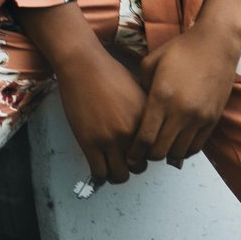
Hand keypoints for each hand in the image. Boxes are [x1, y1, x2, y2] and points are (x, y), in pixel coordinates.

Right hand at [58, 44, 149, 184]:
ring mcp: (110, 139)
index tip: (141, 153)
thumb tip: (153, 131)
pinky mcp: (90, 143)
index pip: (155, 151)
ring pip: (121, 175)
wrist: (84, 65)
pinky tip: (100, 165)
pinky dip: (101, 175)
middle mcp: (132, 131)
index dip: (148, 154)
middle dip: (134, 165)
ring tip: (113, 165)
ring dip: (118, 173)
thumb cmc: (110, 73)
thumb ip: (147, 113)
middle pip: (140, 167)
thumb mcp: (139, 91)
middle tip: (126, 159)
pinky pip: (100, 173)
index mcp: (147, 118)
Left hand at [124, 27, 239, 169]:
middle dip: (148, 156)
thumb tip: (139, 109)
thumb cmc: (182, 49)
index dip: (134, 153)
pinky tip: (178, 143)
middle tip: (144, 152)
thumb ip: (141, 87)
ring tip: (161, 147)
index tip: (130, 156)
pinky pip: (196, 147)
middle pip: (159, 151)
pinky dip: (184, 150)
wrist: (217, 42)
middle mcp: (180, 111)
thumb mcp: (152, 62)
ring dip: (167, 154)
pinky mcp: (213, 119)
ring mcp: (199, 117)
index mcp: (161, 97)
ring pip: (178, 153)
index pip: (144, 138)